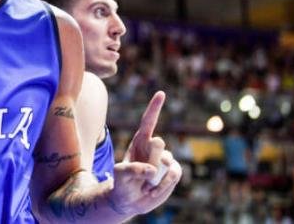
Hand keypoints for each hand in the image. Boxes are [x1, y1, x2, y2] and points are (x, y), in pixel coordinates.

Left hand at [106, 91, 181, 216]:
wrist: (130, 200)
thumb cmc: (122, 184)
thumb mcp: (120, 176)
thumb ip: (132, 170)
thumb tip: (152, 169)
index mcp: (139, 141)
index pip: (148, 121)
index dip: (154, 108)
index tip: (161, 93)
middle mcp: (154, 147)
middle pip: (158, 144)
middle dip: (151, 158)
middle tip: (143, 173)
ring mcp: (165, 159)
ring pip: (166, 161)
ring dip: (155, 176)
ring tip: (144, 185)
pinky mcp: (172, 171)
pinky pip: (174, 174)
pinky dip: (163, 184)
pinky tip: (152, 190)